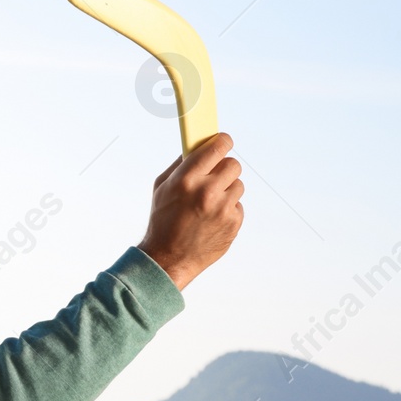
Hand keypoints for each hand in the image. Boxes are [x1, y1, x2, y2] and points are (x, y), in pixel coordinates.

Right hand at [137, 133, 244, 290]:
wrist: (169, 259)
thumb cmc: (163, 221)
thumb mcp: (162, 187)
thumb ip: (181, 165)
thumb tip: (197, 146)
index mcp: (186, 179)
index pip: (217, 147)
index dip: (223, 141)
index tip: (224, 141)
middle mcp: (206, 192)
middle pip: (233, 164)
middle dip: (225, 168)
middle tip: (216, 176)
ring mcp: (222, 209)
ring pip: (238, 185)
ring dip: (227, 190)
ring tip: (210, 203)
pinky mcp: (233, 223)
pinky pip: (238, 205)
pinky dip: (228, 209)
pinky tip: (212, 218)